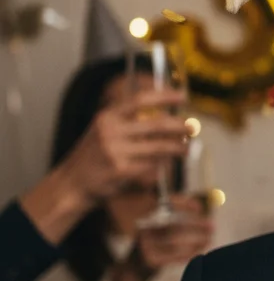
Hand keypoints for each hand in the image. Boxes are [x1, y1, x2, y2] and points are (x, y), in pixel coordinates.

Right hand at [61, 88, 189, 202]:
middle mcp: (111, 131)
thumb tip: (166, 115)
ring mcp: (116, 151)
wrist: (72, 183)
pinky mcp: (121, 170)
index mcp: (107, 116)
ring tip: (186, 148)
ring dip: (177, 147)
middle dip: (180, 126)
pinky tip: (168, 163)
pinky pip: (152, 165)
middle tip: (193, 127)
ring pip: (159, 147)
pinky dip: (162, 164)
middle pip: (157, 124)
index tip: (183, 97)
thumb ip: (128, 121)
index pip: (140, 100)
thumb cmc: (94, 156)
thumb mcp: (104, 130)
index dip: (164, 96)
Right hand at [111, 196, 213, 280]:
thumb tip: (202, 206)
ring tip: (209, 240)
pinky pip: (174, 256)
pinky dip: (189, 254)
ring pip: (176, 242)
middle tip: (213, 226)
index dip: (184, 204)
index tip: (200, 208)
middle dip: (196, 225)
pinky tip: (199, 252)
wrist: (136, 269)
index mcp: (148, 218)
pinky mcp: (150, 260)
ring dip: (196, 241)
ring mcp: (145, 246)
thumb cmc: (157, 245)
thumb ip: (179, 218)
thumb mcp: (164, 229)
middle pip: (174, 224)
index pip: (166, 205)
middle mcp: (145, 229)